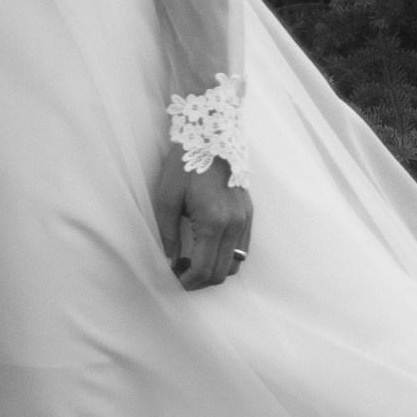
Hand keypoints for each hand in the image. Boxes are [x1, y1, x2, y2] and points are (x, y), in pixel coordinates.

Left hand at [151, 147, 251, 292]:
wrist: (210, 134)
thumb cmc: (185, 164)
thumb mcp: (167, 199)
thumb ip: (169, 234)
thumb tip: (169, 261)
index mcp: (214, 222)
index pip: (203, 269)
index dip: (187, 282)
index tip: (173, 280)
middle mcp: (235, 224)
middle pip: (222, 272)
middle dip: (200, 281)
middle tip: (180, 273)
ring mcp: (246, 219)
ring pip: (236, 263)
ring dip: (214, 270)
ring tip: (192, 261)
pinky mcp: (249, 213)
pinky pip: (242, 248)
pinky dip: (226, 256)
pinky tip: (207, 248)